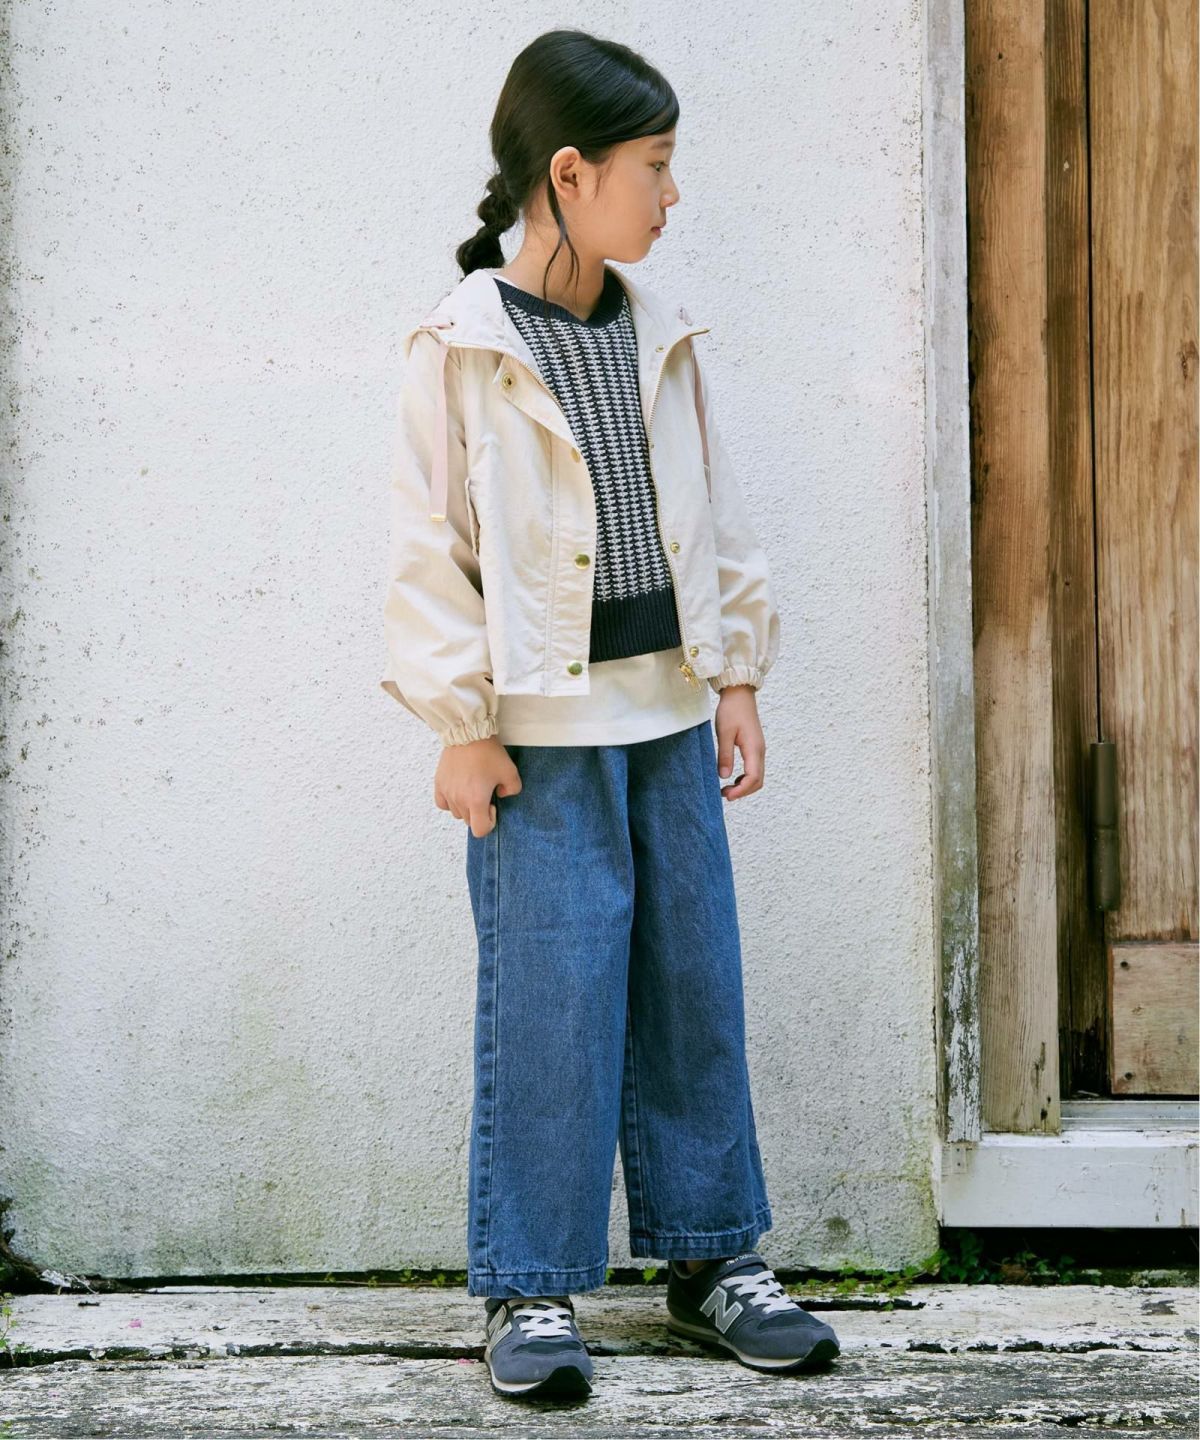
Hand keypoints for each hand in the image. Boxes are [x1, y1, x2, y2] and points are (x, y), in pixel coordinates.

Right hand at [434, 735, 522, 836]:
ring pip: (456, 813)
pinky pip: (442, 803)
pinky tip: (458, 791)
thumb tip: (501, 794)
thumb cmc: (488, 752)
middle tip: (485, 793)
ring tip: (472, 788)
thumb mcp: (510, 771)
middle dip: (479, 812)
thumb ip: (512, 789)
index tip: (492, 805)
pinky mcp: (439, 783)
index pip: (479, 830)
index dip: (489, 823)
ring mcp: (447, 792)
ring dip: (465, 807)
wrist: (468, 732)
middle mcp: (459, 800)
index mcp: (476, 800)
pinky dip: (450, 802)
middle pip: (468, 821)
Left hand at [714, 685, 764, 800]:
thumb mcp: (724, 733)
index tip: (727, 796)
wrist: (740, 694)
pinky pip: (755, 768)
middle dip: (743, 791)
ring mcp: (759, 749)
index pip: (753, 778)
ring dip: (745, 786)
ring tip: (726, 788)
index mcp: (754, 748)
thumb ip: (724, 755)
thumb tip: (724, 776)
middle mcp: (760, 751)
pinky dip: (746, 778)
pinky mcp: (755, 747)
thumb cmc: (731, 710)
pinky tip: (733, 778)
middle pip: (758, 781)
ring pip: (758, 776)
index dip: (741, 790)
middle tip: (724, 794)